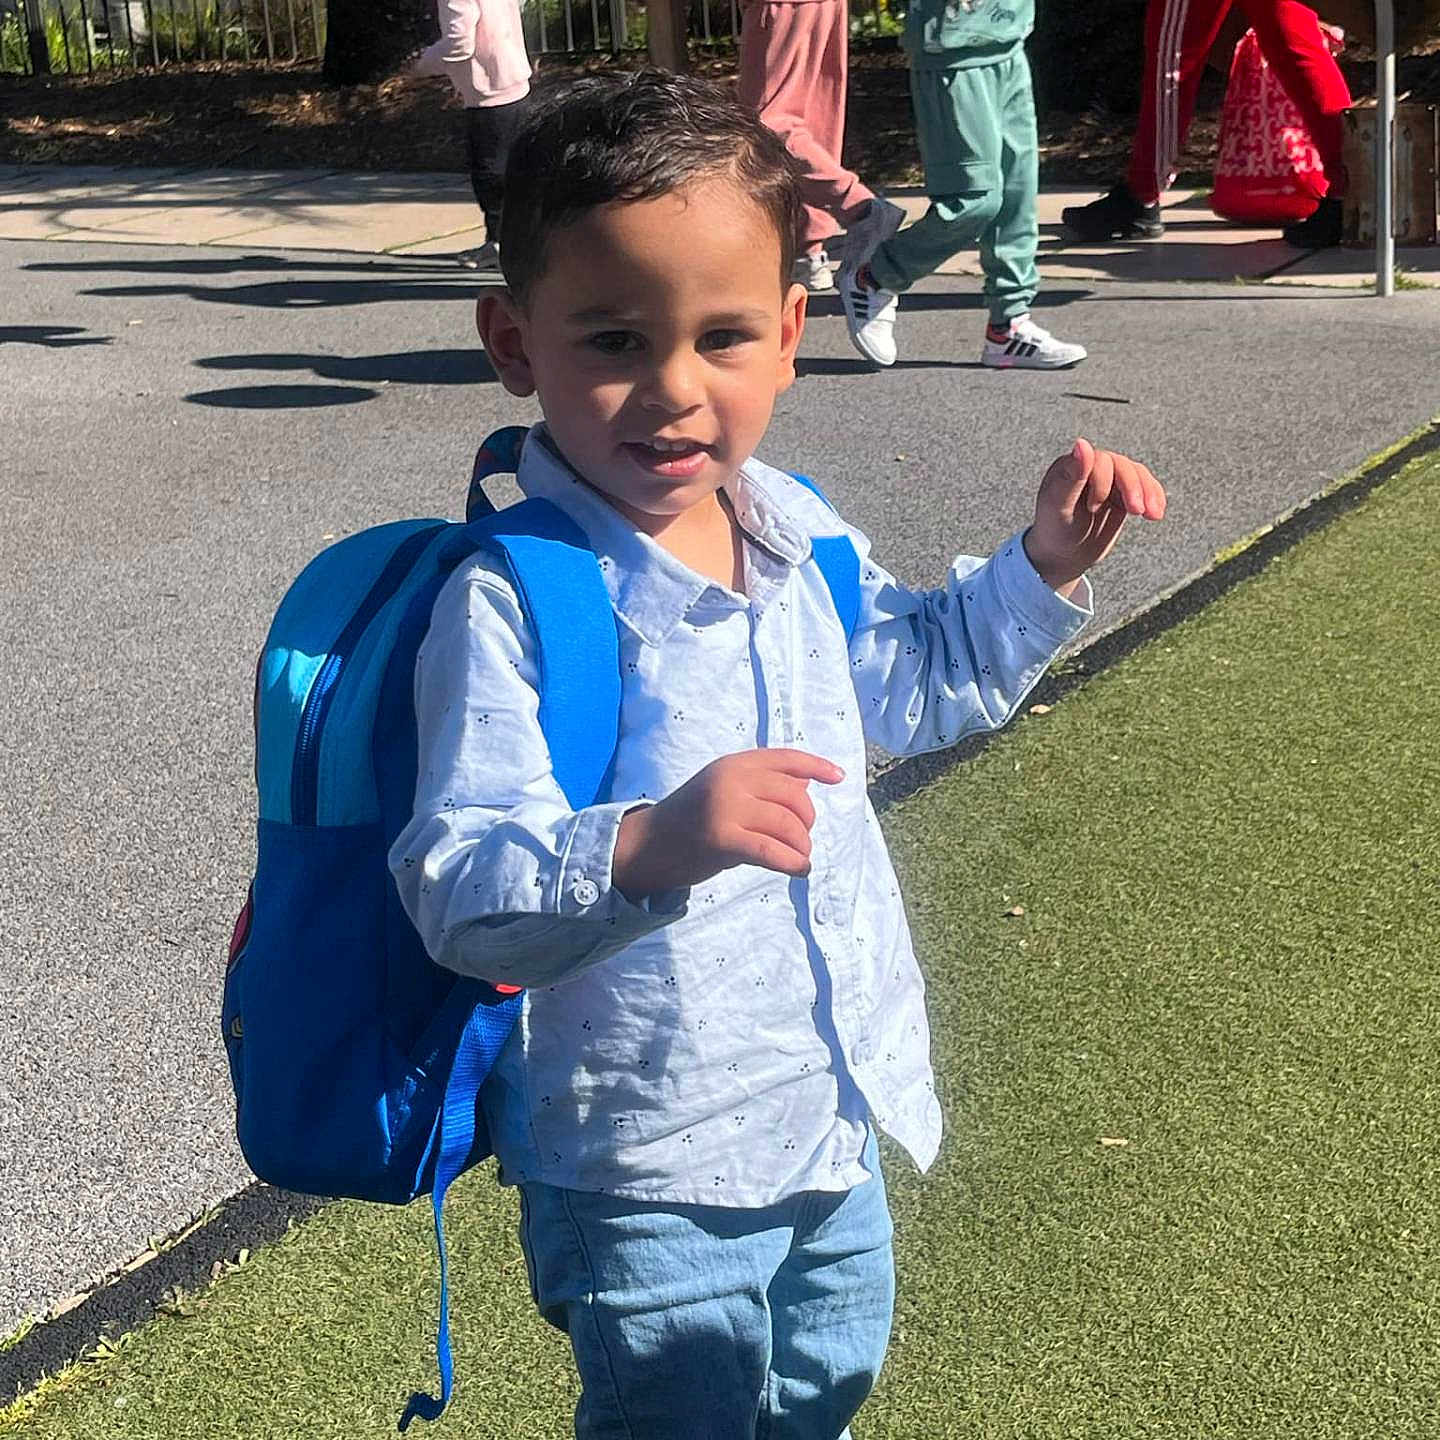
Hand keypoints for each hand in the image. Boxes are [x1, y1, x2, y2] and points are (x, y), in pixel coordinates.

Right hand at [612, 749, 843, 901]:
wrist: (647, 845)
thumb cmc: (690, 820)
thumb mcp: (723, 789)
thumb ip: (760, 785)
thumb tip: (806, 784)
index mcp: (733, 763)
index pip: (785, 759)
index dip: (816, 766)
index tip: (838, 777)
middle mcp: (731, 779)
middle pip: (794, 796)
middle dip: (807, 821)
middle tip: (802, 839)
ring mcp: (725, 807)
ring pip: (787, 824)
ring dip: (802, 845)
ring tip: (800, 857)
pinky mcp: (722, 839)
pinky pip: (772, 850)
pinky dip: (793, 862)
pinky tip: (799, 869)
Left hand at [1024, 438, 1166, 595]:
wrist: (1064, 556)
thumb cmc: (1055, 532)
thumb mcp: (1059, 507)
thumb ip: (1071, 477)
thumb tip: (1082, 444)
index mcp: (1070, 465)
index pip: (1099, 460)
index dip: (1103, 482)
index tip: (1093, 508)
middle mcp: (1090, 468)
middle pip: (1123, 466)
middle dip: (1133, 487)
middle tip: (1136, 511)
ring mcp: (1109, 480)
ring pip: (1137, 474)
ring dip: (1148, 492)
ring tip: (1152, 515)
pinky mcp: (1123, 494)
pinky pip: (1145, 487)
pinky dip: (1154, 497)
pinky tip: (1156, 513)